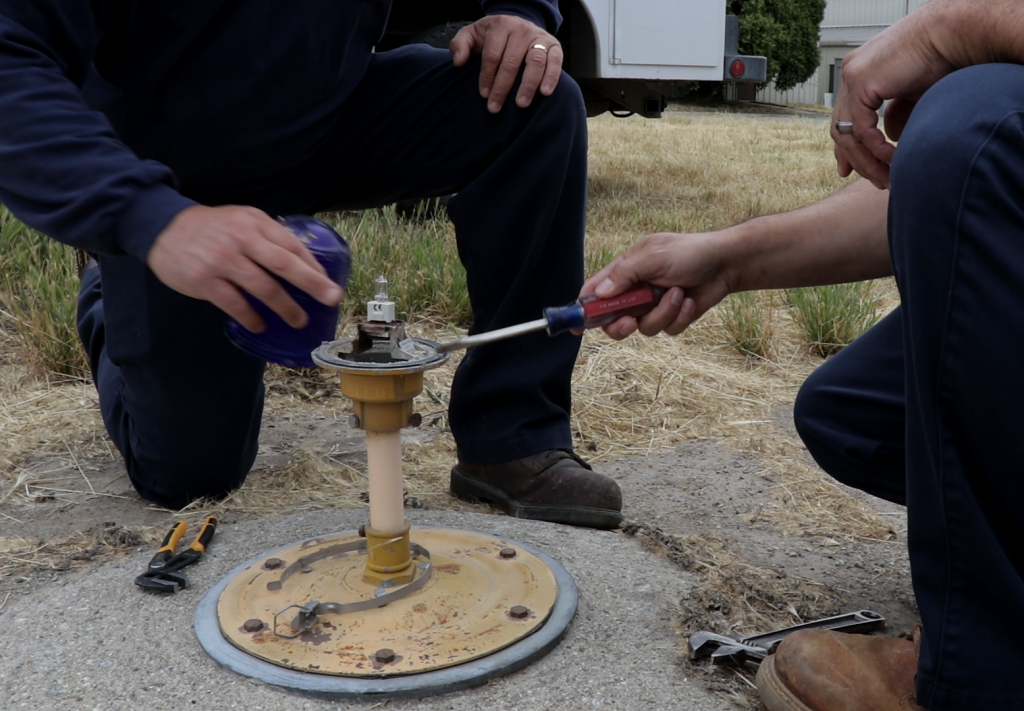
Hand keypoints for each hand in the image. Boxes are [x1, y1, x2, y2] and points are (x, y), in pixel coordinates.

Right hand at [146, 205, 343, 331]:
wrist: (162, 227)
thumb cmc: (211, 228)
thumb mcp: (242, 220)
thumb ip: (268, 237)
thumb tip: (303, 263)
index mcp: (255, 223)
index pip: (292, 245)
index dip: (314, 267)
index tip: (329, 284)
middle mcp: (241, 239)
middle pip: (285, 264)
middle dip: (312, 284)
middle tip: (331, 299)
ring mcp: (223, 261)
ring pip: (263, 288)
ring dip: (285, 308)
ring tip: (298, 321)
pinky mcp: (204, 281)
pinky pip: (235, 304)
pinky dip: (251, 317)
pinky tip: (260, 325)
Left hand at [449, 14, 561, 112]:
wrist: (517, 25)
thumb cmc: (493, 35)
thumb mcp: (472, 34)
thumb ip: (460, 45)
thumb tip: (458, 62)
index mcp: (501, 25)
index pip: (492, 55)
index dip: (487, 77)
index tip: (483, 94)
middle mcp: (522, 30)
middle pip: (511, 62)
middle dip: (502, 87)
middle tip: (495, 107)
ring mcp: (539, 37)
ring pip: (535, 62)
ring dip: (527, 85)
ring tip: (520, 104)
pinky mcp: (554, 46)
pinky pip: (555, 61)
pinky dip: (552, 77)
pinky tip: (545, 92)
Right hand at [580, 232, 732, 339]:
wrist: (725, 263)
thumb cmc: (689, 252)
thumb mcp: (653, 256)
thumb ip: (624, 274)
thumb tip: (599, 294)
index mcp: (624, 272)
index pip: (594, 293)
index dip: (583, 310)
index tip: (576, 327)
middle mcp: (635, 291)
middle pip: (612, 321)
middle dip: (620, 326)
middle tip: (631, 322)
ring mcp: (653, 306)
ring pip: (644, 328)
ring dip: (662, 313)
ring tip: (678, 293)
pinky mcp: (672, 317)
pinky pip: (667, 330)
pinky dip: (679, 317)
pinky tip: (690, 301)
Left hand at [830, 10, 953, 187]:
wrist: (952, 35)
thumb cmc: (942, 59)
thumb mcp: (913, 96)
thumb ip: (897, 116)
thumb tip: (889, 138)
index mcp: (860, 75)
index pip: (844, 118)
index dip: (846, 148)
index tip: (848, 171)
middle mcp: (851, 74)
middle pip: (840, 128)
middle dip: (854, 159)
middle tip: (873, 180)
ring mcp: (852, 77)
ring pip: (847, 133)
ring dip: (867, 161)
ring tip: (886, 178)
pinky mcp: (860, 81)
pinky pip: (860, 128)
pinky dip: (875, 148)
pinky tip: (893, 159)